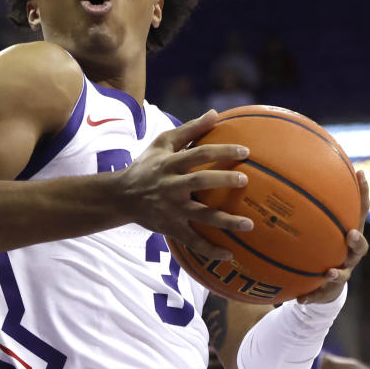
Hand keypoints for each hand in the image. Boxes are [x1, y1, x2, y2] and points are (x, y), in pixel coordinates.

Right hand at [122, 109, 252, 259]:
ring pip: (200, 215)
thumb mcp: (162, 143)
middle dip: (222, 181)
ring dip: (225, 221)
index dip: (221, 151)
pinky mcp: (170, 227)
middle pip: (199, 182)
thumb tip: (215, 113)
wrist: (120, 196)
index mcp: (170, 164)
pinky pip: (191, 240)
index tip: (245, 152)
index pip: (198, 154)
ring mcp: (171, 209)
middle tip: (244, 180)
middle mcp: (171, 186)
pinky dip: (209, 250)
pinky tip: (229, 255)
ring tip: (249, 225)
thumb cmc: (146, 166)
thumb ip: (189, 130)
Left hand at [298, 170, 369, 303]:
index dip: (363, 192)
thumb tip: (284, 173)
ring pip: (344, 274)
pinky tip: (300, 299)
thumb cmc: (319, 246)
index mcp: (349, 233)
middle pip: (361, 247)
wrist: (322, 282)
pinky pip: (320, 294)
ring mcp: (343, 272)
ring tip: (331, 272)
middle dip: (357, 241)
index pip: (360, 210)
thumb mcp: (314, 227)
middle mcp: (350, 254)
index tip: (359, 174)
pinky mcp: (329, 291)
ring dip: (338, 273)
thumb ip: (305, 206)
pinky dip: (311, 296)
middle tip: (351, 234)